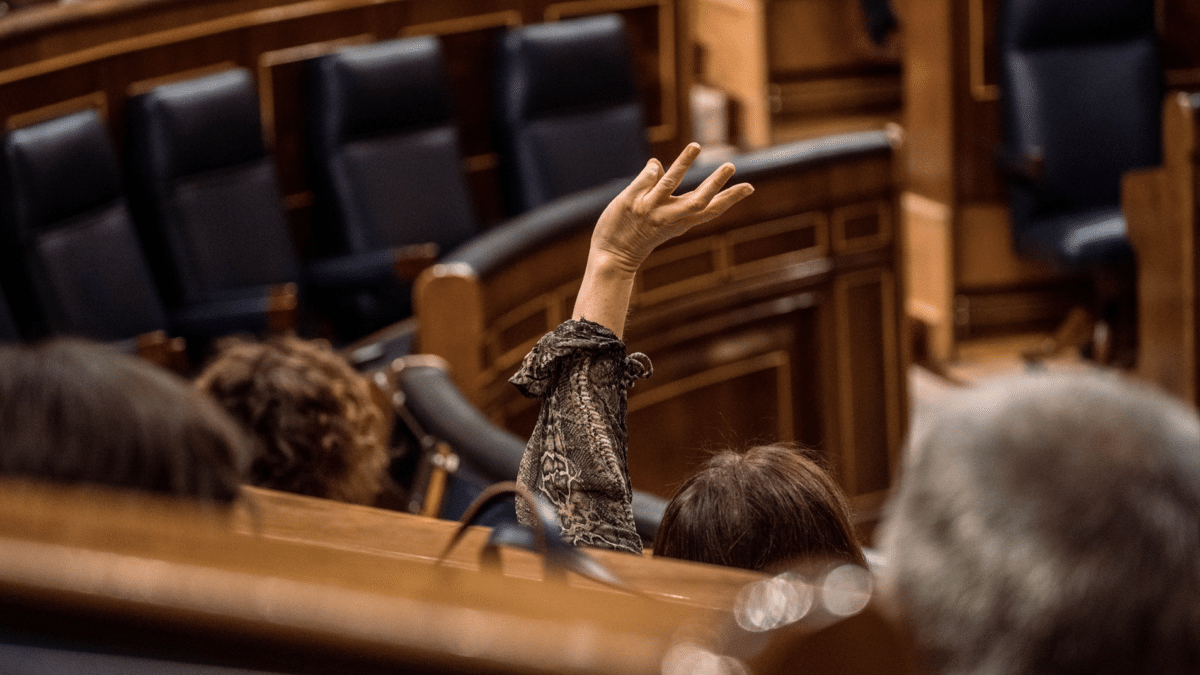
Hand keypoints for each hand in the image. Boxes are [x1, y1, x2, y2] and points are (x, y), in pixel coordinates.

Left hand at [590, 143, 753, 274]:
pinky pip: (645, 179)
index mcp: (680, 222)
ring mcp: (650, 209)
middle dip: (715, 184)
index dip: (730, 199)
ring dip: (684, 164)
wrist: (611, 257)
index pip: (710, 210)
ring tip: (696, 146)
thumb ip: (661, 192)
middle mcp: (669, 216)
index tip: (749, 187)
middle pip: (698, 201)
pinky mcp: (632, 203)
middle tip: (731, 165)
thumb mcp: (657, 218)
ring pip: (670, 184)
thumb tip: (658, 165)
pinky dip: (652, 170)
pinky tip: (655, 164)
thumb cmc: (636, 237)